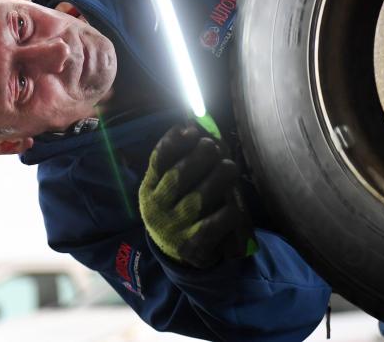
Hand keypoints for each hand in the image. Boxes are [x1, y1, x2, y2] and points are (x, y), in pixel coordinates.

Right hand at [139, 122, 253, 268]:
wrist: (178, 255)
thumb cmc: (178, 209)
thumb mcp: (168, 188)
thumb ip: (177, 161)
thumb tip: (193, 127)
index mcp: (149, 190)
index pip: (158, 161)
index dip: (174, 143)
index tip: (192, 131)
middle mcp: (157, 209)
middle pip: (178, 178)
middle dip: (199, 157)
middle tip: (213, 147)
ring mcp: (175, 228)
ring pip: (198, 199)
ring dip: (218, 178)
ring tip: (229, 167)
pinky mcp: (193, 246)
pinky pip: (214, 224)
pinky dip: (227, 210)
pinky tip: (234, 203)